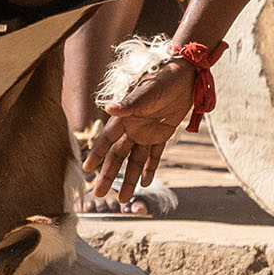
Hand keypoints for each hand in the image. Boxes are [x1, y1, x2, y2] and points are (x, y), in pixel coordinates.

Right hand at [81, 59, 203, 198]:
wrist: (187, 76)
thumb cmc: (164, 78)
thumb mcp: (147, 91)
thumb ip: (129, 104)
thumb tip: (108, 109)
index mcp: (125, 117)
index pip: (107, 140)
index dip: (97, 155)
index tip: (86, 169)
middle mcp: (133, 127)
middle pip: (118, 156)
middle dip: (108, 175)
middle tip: (99, 194)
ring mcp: (147, 132)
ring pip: (134, 160)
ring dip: (128, 178)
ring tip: (122, 199)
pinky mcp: (163, 135)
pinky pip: (154, 156)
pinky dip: (149, 169)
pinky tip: (145, 183)